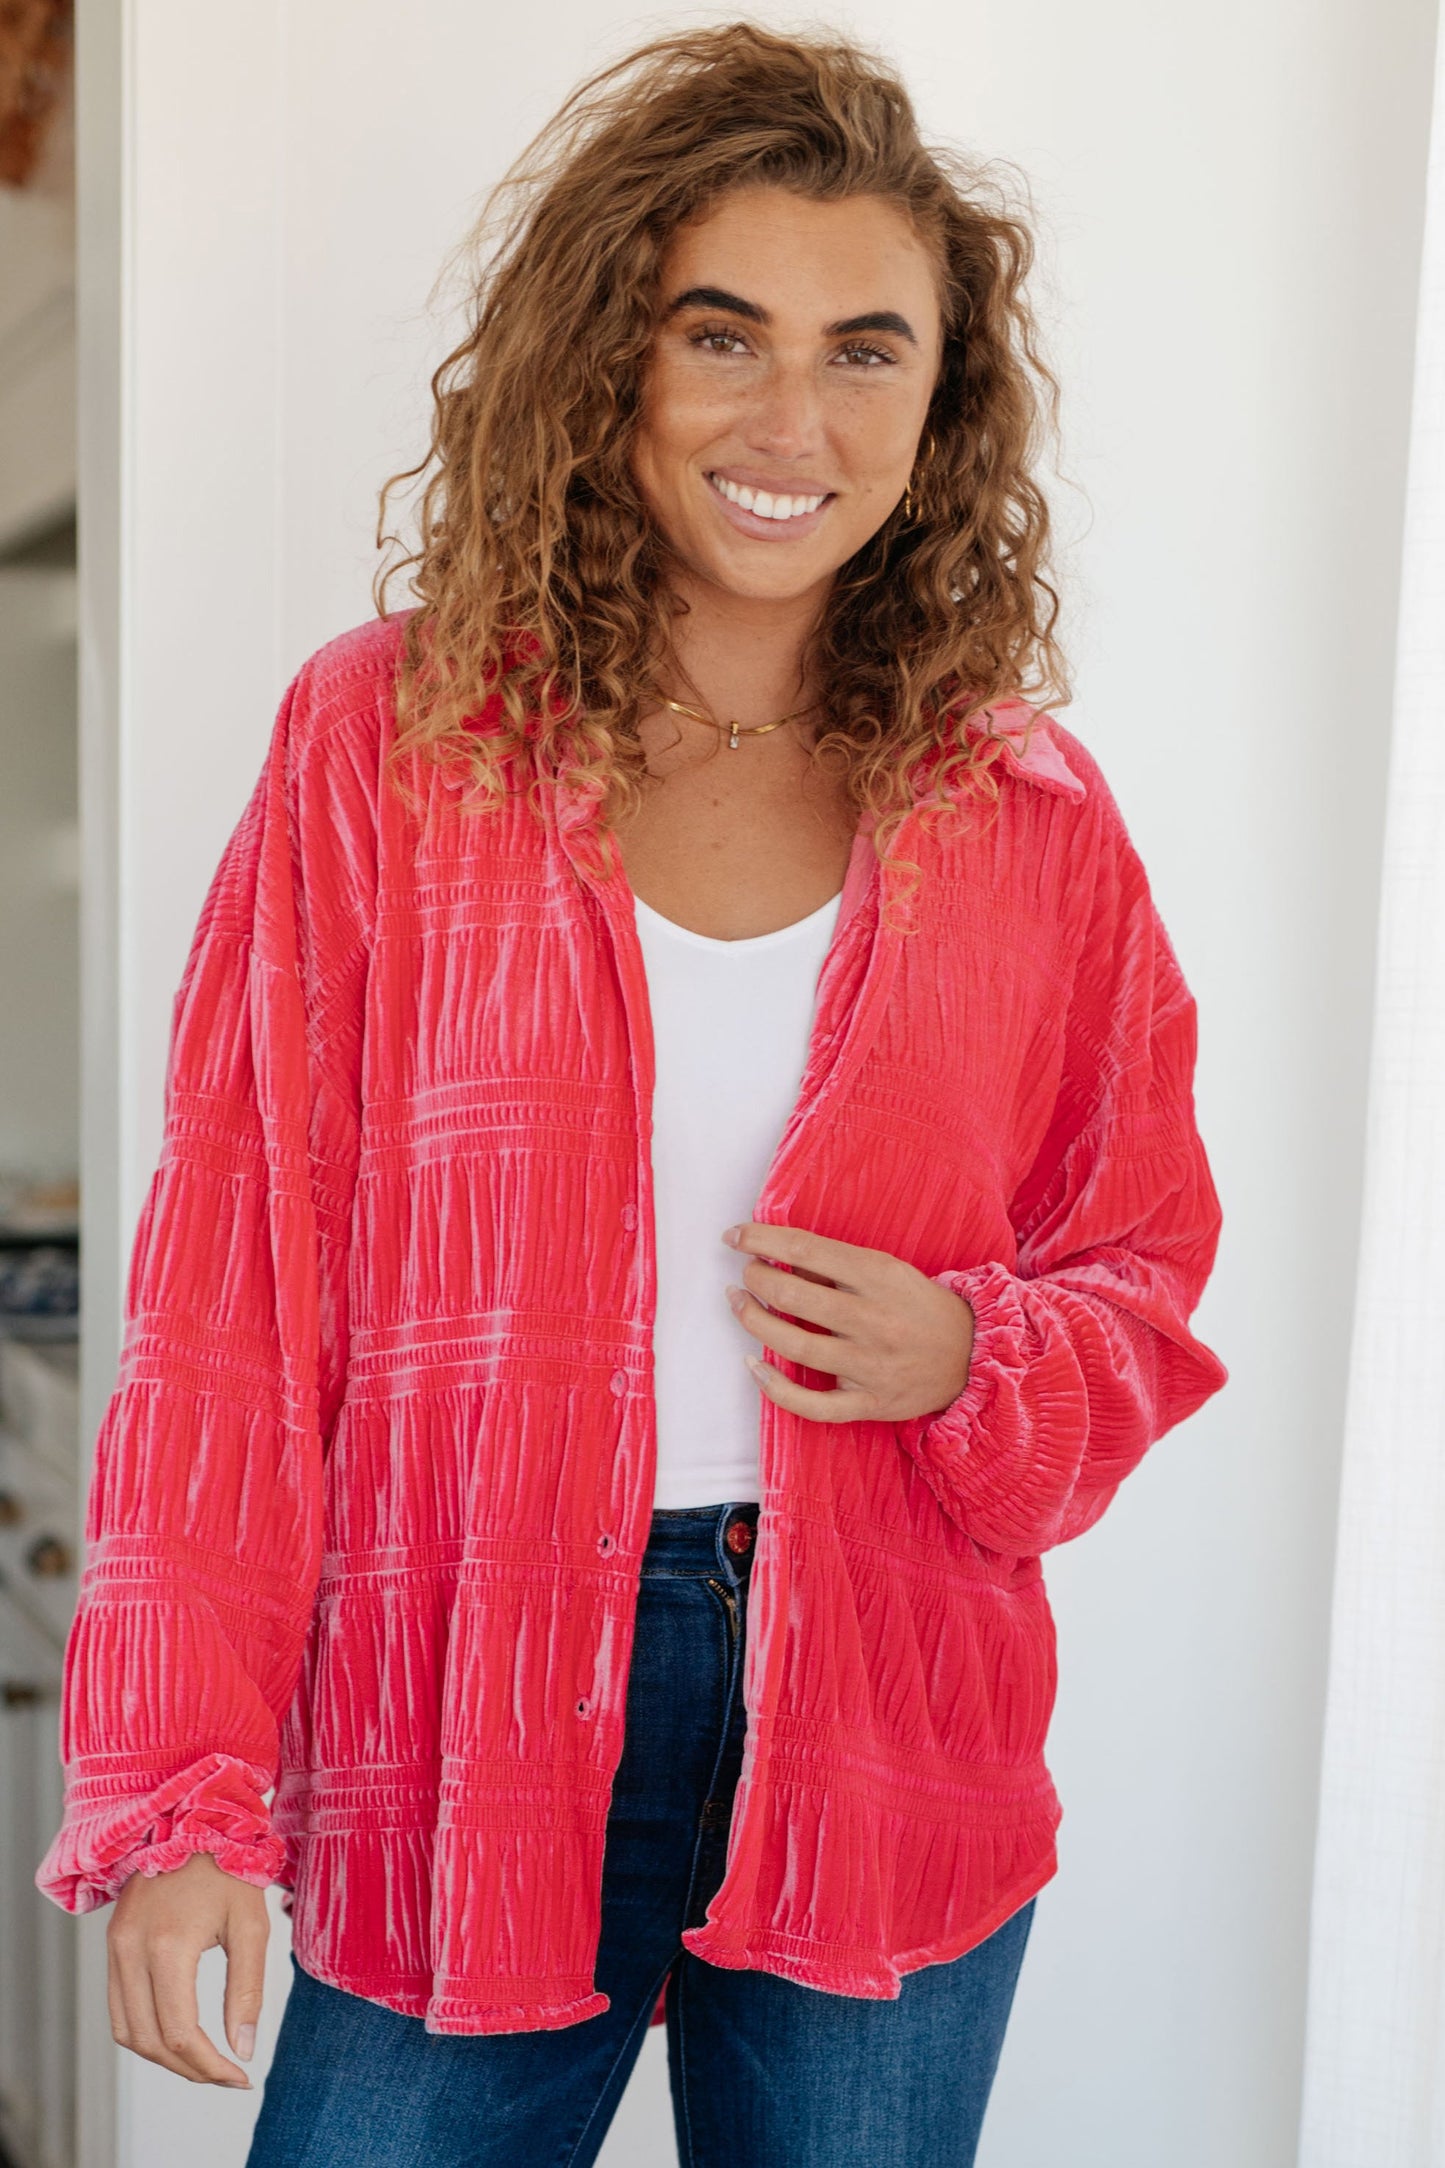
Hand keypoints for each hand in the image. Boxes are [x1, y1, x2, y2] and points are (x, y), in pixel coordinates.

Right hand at [107, 1849, 267, 2087]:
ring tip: (204, 2062)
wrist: (194, 1820)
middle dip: (188, 2069)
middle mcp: (131, 1951)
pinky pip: (119, 2006)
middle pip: (148, 2041)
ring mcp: (116, 1947)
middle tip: (226, 2075)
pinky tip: (178, 2034)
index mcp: (167, 1946)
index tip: (240, 2077)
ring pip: (126, 2031)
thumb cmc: (229, 1868)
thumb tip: (242, 2048)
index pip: (179, 2032)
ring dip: (163, 2057)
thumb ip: (247, 1991)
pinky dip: (144, 2031)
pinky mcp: (113, 1943)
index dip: (209, 2066)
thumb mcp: (251, 1926)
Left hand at [722, 1221, 974, 1424]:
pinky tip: (754, 1366)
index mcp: (879, 1276)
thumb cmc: (918, 1306)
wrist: (971, 1354)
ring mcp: (871, 1365)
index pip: (806, 1248)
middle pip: (794, 1295)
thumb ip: (836, 1265)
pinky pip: (814, 1405)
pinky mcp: (871, 1402)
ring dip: (754, 1322)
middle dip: (755, 1279)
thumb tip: (776, 1255)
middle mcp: (874, 1319)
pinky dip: (776, 1389)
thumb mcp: (887, 1270)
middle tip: (745, 1274)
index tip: (734, 1237)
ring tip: (739, 1304)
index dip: (760, 1239)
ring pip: (796, 1346)